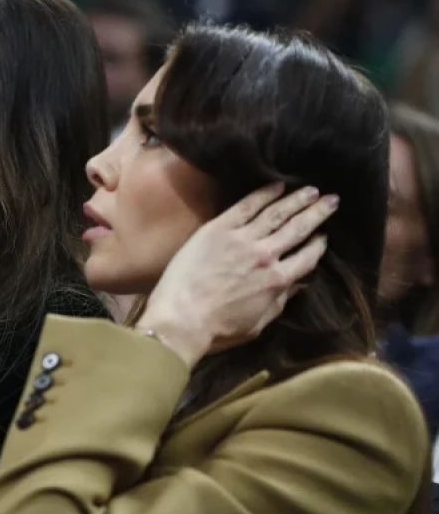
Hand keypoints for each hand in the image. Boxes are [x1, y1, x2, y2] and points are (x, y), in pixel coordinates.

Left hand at [136, 183, 337, 367]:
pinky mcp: (218, 228)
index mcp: (277, 280)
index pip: (307, 257)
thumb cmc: (218, 328)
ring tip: (311, 189)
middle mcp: (265, 255)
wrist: (181, 317)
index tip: (324, 235)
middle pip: (298, 229)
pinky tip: (277, 185)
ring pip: (276, 213)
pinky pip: (245, 206)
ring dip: (296, 199)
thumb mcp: (258, 324)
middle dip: (317, 213)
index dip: (318, 245)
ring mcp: (241, 239)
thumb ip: (280, 302)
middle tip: (332, 199)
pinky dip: (263, 193)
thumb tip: (298, 286)